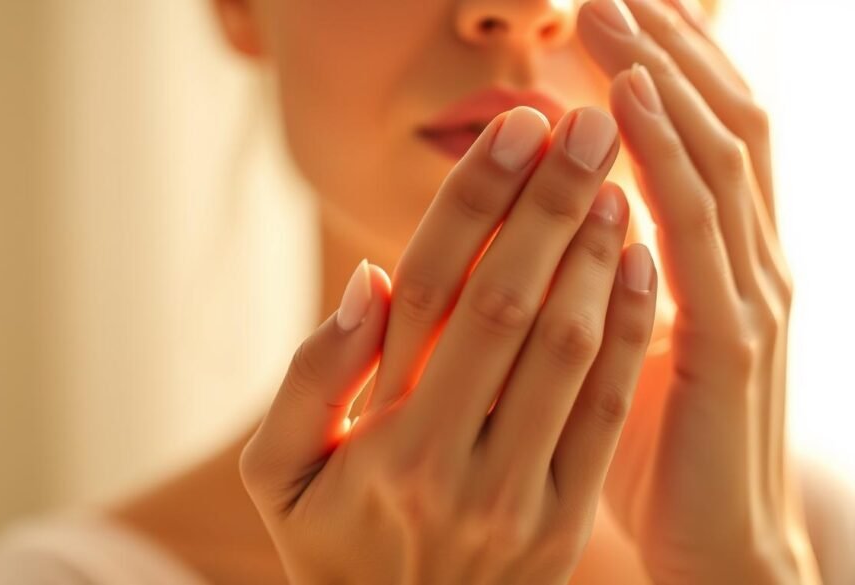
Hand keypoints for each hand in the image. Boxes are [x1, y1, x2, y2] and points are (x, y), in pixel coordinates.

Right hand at [240, 107, 657, 583]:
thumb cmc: (328, 548)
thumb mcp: (275, 475)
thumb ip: (311, 378)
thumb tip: (368, 281)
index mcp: (376, 443)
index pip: (432, 296)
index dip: (476, 205)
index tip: (512, 131)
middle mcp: (451, 464)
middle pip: (510, 307)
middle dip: (552, 206)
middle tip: (584, 127)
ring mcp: (517, 496)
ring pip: (569, 354)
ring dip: (597, 258)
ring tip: (615, 180)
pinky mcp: (564, 518)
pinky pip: (605, 414)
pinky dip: (629, 334)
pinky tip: (640, 268)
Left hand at [577, 1, 819, 582]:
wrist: (709, 543)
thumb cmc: (650, 443)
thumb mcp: (625, 339)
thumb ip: (606, 277)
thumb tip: (562, 215)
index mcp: (726, 260)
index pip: (706, 137)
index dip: (664, 68)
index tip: (606, 16)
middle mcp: (753, 260)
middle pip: (723, 121)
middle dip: (666, 47)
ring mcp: (753, 293)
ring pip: (721, 153)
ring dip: (663, 74)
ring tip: (609, 14)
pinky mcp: (731, 338)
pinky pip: (699, 225)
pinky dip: (666, 153)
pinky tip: (624, 100)